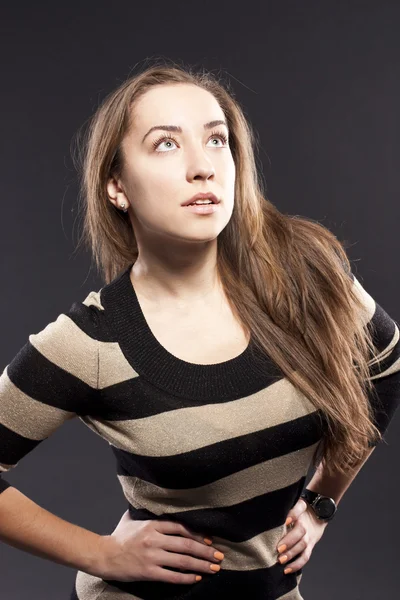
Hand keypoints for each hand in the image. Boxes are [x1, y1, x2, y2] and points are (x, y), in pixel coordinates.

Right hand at [92, 510, 223, 584]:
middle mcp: (154, 539)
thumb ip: (144, 510)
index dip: (198, 533)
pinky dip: (186, 577)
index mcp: (152, 524)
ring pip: (183, 560)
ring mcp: (152, 556)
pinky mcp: (148, 571)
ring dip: (201, 564)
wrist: (103, 556)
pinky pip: (172, 575)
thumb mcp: (132, 518)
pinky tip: (197, 577)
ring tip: (214, 567)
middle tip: (220, 555)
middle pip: (186, 544)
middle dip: (206, 550)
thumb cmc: (119, 537)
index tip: (210, 539)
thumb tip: (151, 499)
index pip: (181, 527)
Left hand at [276, 498, 327, 573]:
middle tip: (278, 548)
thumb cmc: (300, 509)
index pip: (299, 508)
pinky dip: (296, 564)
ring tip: (280, 560)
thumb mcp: (295, 502)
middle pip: (300, 531)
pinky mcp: (310, 546)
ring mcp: (308, 536)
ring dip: (291, 553)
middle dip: (289, 540)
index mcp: (301, 509)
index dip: (293, 514)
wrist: (318, 514)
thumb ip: (285, 505)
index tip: (285, 520)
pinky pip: (305, 556)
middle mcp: (305, 523)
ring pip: (302, 545)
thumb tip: (269, 511)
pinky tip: (286, 569)